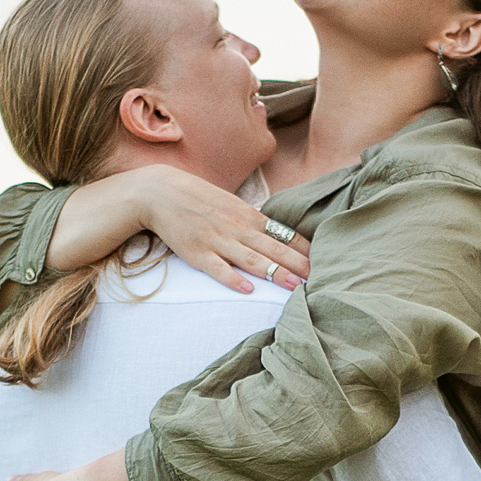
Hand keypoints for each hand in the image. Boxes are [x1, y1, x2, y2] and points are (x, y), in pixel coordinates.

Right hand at [53, 165, 307, 292]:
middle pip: (272, 248)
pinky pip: (217, 268)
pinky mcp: (196, 253)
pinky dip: (232, 278)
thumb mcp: (228, 202)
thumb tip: (274, 232)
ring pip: (251, 260)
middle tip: (319, 277)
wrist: (158, 191)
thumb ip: (250, 219)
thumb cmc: (196, 197)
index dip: (302, 247)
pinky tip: (248, 289)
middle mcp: (235, 228)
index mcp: (245, 215)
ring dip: (274, 273)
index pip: (281, 232)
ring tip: (294, 287)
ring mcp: (216, 241)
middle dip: (297, 263)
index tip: (322, 258)